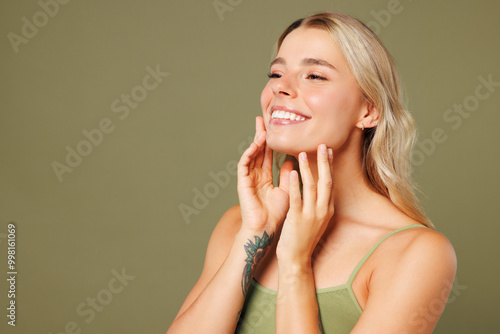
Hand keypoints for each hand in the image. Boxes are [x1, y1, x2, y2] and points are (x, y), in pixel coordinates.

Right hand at [237, 116, 293, 232]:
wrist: (266, 228)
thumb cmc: (277, 213)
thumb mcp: (287, 190)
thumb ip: (288, 174)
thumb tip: (292, 159)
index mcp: (266, 177)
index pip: (268, 155)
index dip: (271, 141)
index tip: (275, 128)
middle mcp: (256, 175)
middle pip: (258, 151)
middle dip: (260, 135)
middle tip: (263, 118)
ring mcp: (249, 178)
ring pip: (251, 155)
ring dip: (256, 141)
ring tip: (262, 128)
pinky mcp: (243, 182)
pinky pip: (244, 165)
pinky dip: (249, 154)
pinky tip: (255, 145)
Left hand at [276, 144, 334, 263]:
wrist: (297, 259)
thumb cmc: (303, 238)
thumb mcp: (315, 218)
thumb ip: (317, 203)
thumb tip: (317, 186)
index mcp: (328, 209)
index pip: (331, 183)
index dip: (329, 166)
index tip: (328, 150)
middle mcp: (323, 210)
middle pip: (326, 181)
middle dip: (324, 162)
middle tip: (321, 145)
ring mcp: (311, 215)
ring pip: (312, 187)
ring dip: (308, 168)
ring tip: (302, 153)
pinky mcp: (298, 219)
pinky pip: (297, 198)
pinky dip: (295, 184)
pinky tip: (292, 171)